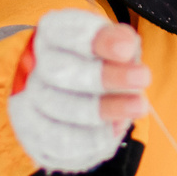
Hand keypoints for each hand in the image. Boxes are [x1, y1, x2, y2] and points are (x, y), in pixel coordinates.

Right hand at [6, 9, 149, 171]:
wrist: (74, 98)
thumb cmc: (99, 63)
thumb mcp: (112, 42)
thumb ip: (119, 41)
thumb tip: (126, 49)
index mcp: (52, 34)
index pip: (67, 33)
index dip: (98, 41)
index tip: (127, 49)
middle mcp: (36, 66)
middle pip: (62, 72)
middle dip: (104, 77)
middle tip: (144, 77)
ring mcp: (32, 102)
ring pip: (63, 108)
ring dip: (105, 108)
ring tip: (139, 105)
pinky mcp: (37, 135)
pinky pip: (62, 142)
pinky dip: (92, 137)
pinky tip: (116, 127)